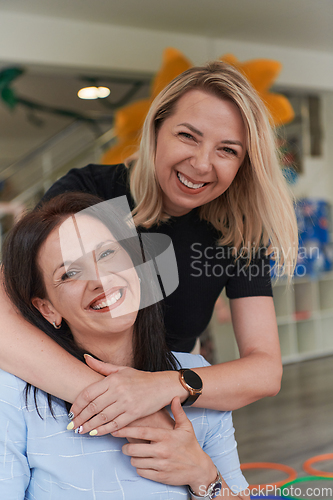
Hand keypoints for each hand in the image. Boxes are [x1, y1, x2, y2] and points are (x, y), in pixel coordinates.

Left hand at [68, 356, 184, 434]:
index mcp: (113, 379)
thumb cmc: (140, 378)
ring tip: (80, 431)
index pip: (88, 393)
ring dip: (89, 426)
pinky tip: (95, 433)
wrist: (162, 386)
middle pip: (93, 407)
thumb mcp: (121, 369)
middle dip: (80, 418)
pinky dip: (103, 430)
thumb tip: (85, 358)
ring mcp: (126, 403)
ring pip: (102, 417)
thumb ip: (101, 366)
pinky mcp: (134, 413)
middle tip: (71, 426)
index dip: (77, 405)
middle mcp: (118, 390)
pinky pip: (115, 424)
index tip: (71, 413)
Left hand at [113, 397, 216, 493]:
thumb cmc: (190, 445)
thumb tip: (175, 397)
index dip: (126, 430)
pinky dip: (140, 468)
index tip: (115, 429)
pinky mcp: (160, 476)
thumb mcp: (186, 427)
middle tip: (125, 446)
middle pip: (133, 450)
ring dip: (133, 458)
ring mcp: (161, 465)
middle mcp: (162, 451)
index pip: (141, 432)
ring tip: (136, 454)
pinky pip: (141, 472)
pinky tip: (143, 463)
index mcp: (166, 436)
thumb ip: (178, 412)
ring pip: (135, 462)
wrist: (199, 469)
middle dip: (125, 448)